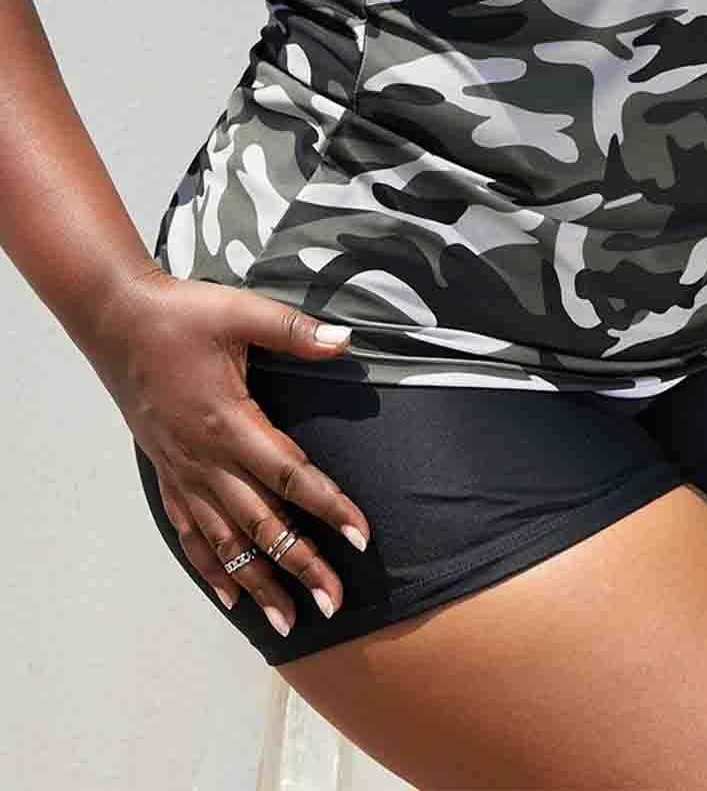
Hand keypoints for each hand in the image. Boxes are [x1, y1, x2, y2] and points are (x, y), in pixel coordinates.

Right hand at [90, 266, 369, 636]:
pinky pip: (189, 532)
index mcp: (230, 422)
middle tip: (335, 603)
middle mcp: (206, 459)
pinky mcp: (166, 473)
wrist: (118, 320)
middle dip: (302, 565)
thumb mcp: (241, 312)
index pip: (290, 476)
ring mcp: (183, 471)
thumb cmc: (181, 315)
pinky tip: (229, 597)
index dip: (329, 507)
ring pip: (225, 540)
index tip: (362, 537)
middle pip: (262, 523)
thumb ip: (295, 331)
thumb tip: (346, 342)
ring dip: (258, 582)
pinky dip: (210, 568)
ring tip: (289, 621)